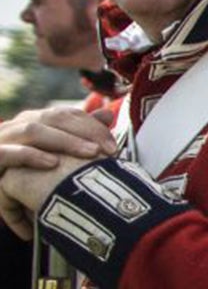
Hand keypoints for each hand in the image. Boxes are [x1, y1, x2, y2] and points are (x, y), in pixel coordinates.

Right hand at [0, 105, 115, 237]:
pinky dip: (30, 156)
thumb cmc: (28, 174)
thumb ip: (79, 133)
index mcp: (35, 120)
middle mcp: (18, 124)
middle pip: (55, 117)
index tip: (115, 147)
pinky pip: (7, 153)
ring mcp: (2, 139)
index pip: (68, 114)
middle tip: (108, 150)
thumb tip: (108, 114)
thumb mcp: (55, 156)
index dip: (93, 126)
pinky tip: (52, 163)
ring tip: (91, 154)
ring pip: (33, 130)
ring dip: (64, 141)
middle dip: (85, 132)